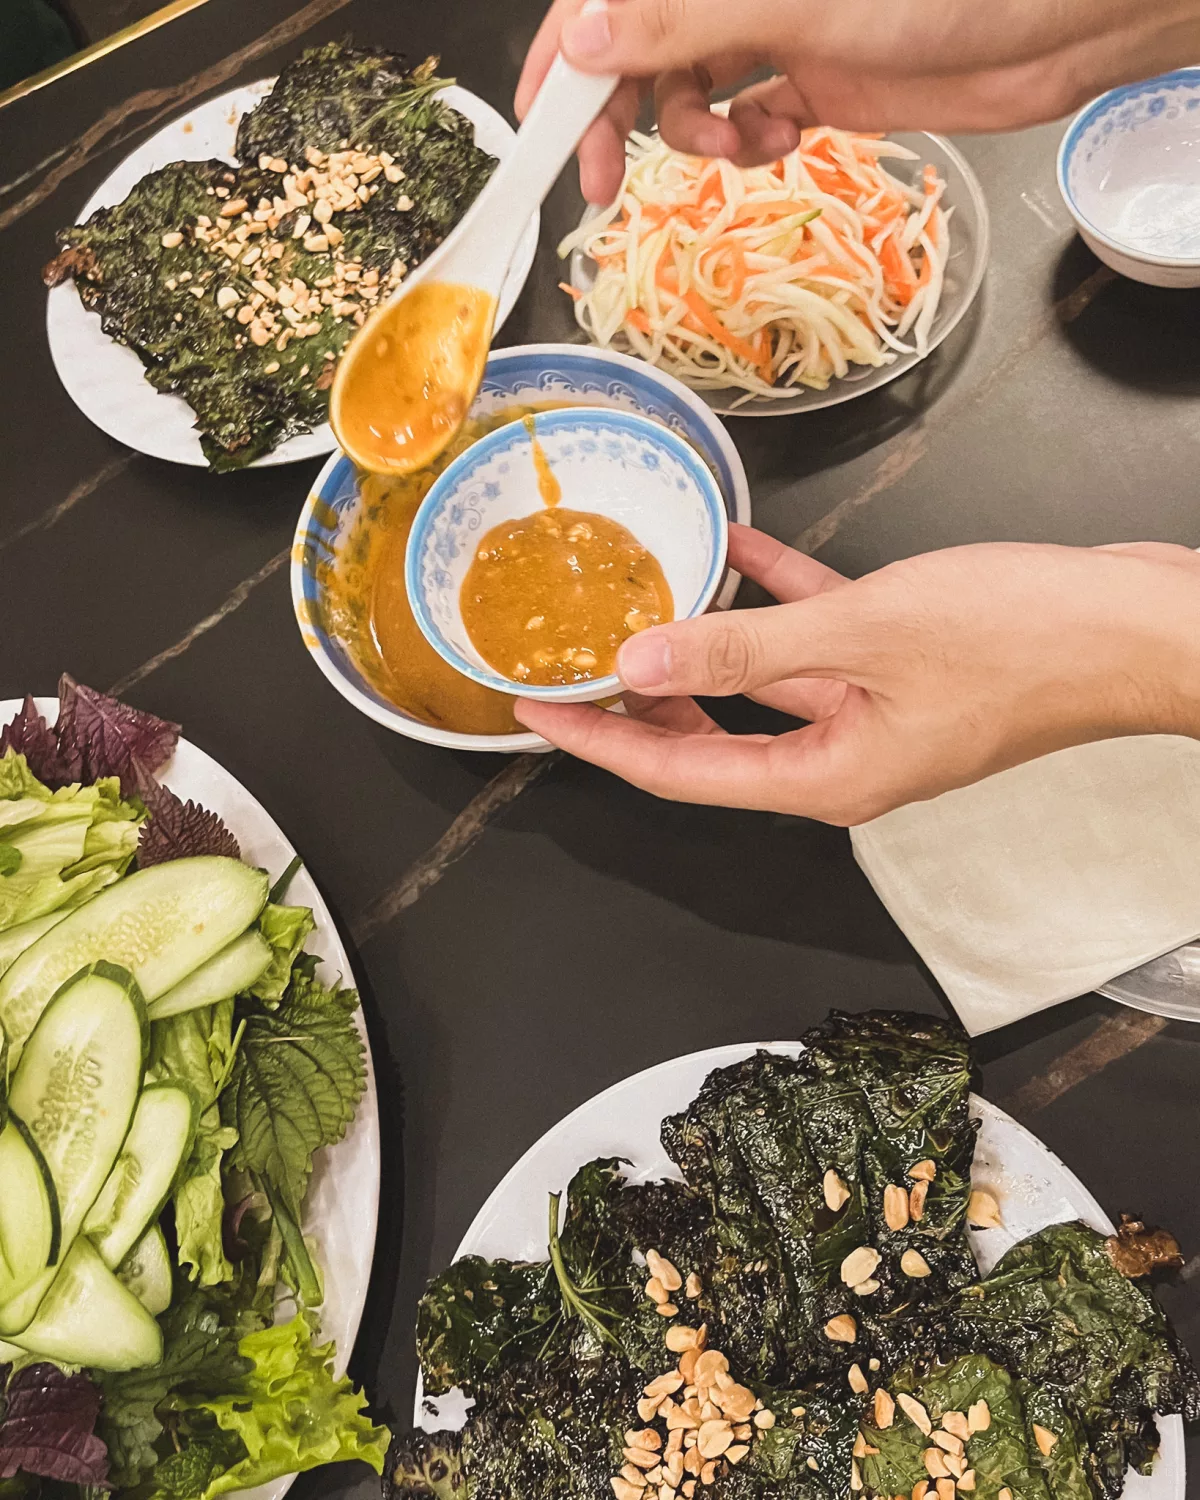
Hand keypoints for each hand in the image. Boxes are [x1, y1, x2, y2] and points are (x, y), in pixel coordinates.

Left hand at [513, 526, 1199, 824]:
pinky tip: (743, 545)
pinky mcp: (904, 670)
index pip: (679, 770)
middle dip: (640, 698)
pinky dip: (778, 598)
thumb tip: (640, 659)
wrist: (1140, 630)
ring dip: (704, 641)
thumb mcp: (865, 636)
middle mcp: (840, 758)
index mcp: (824, 776)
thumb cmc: (1024, 642)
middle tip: (574, 660)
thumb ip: (746, 648)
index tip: (536, 712)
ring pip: (762, 683)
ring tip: (642, 596)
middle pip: (711, 735)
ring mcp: (873, 715)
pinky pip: (819, 638)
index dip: (600, 740)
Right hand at [516, 0, 1199, 203]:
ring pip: (689, 87)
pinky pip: (746, 113)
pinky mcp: (813, 73)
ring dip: (691, 133)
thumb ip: (681, 21)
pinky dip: (748, 140)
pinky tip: (778, 138)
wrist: (1057, 19)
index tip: (541, 125)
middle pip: (639, 45)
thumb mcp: (794, 3)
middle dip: (617, 111)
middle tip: (602, 178)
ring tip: (733, 148)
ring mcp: (776, 24)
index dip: (565, 55)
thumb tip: (583, 38)